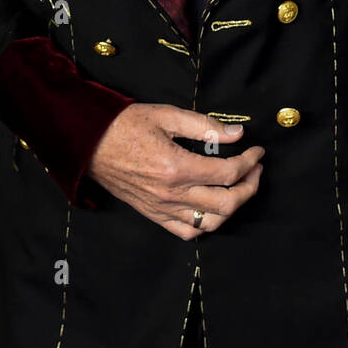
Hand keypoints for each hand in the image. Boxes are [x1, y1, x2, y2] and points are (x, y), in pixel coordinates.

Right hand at [87, 102, 263, 239]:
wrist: (89, 144)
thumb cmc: (126, 125)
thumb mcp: (167, 115)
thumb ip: (204, 126)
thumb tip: (237, 133)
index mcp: (177, 167)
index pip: (228, 172)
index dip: (250, 161)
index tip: (258, 151)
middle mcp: (171, 194)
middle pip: (227, 203)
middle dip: (250, 186)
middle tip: (256, 169)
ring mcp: (162, 208)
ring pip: (211, 222)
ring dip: (233, 206)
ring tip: (240, 187)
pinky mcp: (153, 215)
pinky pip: (187, 231)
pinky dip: (206, 224)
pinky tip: (213, 207)